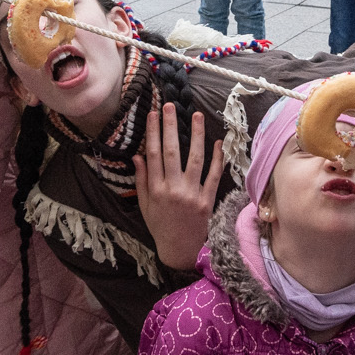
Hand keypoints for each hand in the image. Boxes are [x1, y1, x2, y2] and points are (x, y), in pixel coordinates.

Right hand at [135, 101, 225, 271]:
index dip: (153, 132)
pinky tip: (217, 142)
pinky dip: (217, 159)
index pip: (153, 154)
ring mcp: (192, 194)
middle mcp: (173, 189)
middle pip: (171, 152)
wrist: (180, 249)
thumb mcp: (144, 204)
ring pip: (194, 159)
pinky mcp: (208, 200)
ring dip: (196, 135)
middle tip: (170, 106)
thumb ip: (141, 179)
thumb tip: (137, 155)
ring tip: (195, 115)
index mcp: (155, 190)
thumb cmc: (160, 225)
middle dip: (170, 126)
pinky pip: (214, 175)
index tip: (153, 114)